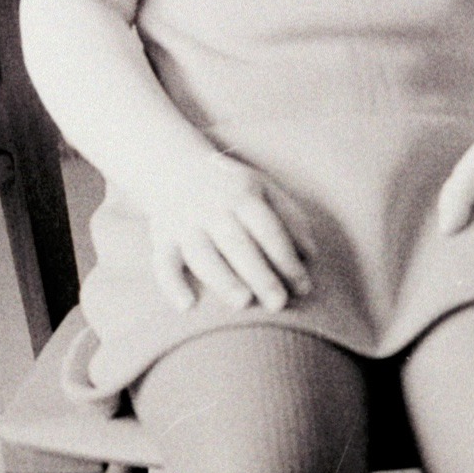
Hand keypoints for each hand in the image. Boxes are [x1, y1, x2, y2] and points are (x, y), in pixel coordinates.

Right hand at [143, 151, 312, 313]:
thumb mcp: (263, 187)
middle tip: (279, 304)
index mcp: (242, 194)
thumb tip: (311, 255)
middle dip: (259, 274)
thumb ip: (290, 217)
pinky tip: (187, 306)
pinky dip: (171, 285)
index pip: (268, 228)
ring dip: (222, 278)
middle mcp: (212, 208)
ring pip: (202, 254)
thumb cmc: (231, 186)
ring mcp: (184, 223)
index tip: (304, 287)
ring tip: (243, 303)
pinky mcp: (162, 238)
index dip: (286, 258)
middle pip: (237, 243)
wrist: (174, 167)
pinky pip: (163, 263)